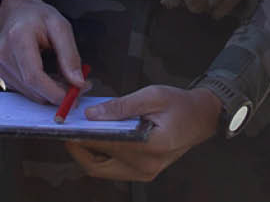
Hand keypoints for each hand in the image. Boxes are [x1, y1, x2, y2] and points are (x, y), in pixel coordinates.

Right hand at [0, 0, 85, 104]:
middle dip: (56, 93)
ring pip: (28, 92)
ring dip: (49, 92)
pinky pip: (23, 90)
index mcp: (18, 37)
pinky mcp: (0, 72)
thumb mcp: (60, 27)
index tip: (73, 97)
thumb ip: (70, 55)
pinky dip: (40, 90)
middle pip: (31, 86)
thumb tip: (78, 83)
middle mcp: (4, 53)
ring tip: (65, 79)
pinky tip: (50, 79)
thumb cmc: (37, 17)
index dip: (53, 91)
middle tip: (77, 88)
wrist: (16, 12)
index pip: (33, 75)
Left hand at [63, 85, 220, 181]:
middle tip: (68, 129)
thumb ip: (121, 106)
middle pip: (97, 165)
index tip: (67, 123)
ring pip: (102, 169)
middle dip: (77, 148)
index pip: (105, 143)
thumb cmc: (180, 104)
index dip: (83, 134)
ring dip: (87, 153)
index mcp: (150, 146)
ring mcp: (144, 173)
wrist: (201, 117)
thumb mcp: (152, 96)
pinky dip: (99, 155)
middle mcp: (145, 166)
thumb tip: (92, 114)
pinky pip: (112, 169)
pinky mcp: (142, 173)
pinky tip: (96, 138)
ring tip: (80, 131)